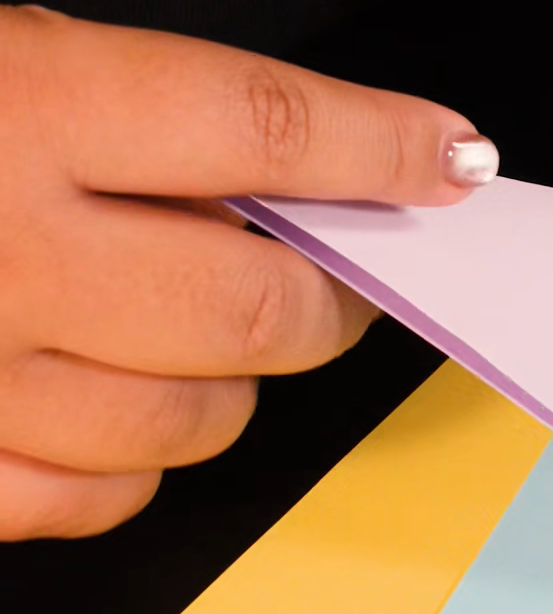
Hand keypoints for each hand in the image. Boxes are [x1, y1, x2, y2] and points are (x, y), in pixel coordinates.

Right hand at [0, 5, 496, 540]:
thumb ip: (130, 120)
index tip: (446, 156)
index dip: (383, 144)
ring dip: (228, 381)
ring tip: (183, 329)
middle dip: (323, 294)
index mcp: (14, 114)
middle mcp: (3, 256)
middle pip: (263, 310)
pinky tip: (98, 399)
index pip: (265, 130)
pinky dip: (133, 459)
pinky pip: (105, 499)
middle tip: (324, 269)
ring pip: (203, 420)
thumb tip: (298, 177)